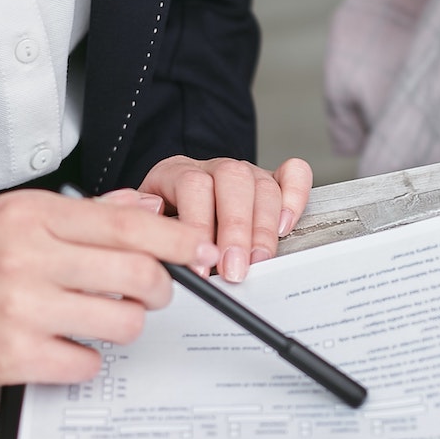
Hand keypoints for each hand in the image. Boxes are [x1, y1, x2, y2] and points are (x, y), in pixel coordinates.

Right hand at [0, 189, 219, 392]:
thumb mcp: (5, 219)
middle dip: (160, 290)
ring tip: (98, 322)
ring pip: (122, 321)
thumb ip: (79, 214)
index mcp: (30, 215)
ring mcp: (21, 307)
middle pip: (139, 273)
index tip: (200, 250)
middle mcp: (28, 255)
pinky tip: (62, 350)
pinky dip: (84, 361)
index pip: (127, 224)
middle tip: (152, 296)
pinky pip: (86, 363)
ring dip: (123, 327)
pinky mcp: (12, 355)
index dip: (177, 239)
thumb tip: (145, 208)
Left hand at [137, 156, 312, 282]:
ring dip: (263, 228)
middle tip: (233, 270)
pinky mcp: (272, 180)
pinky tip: (285, 226)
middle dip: (236, 230)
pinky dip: (295, 198)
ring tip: (257, 262)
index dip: (198, 227)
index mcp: (176, 172)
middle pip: (232, 181)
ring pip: (263, 185)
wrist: (173, 208)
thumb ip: (147, 229)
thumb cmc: (161, 224)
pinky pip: (294, 174)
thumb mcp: (144, 226)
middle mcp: (214, 168)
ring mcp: (246, 172)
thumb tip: (163, 239)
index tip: (200, 266)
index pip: (192, 186)